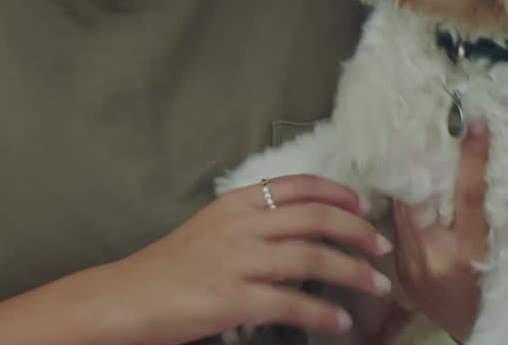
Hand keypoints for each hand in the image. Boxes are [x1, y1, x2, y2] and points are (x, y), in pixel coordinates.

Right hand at [106, 174, 394, 344]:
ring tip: (376, 285)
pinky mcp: (232, 299)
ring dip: (352, 272)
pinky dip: (322, 313)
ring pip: (311, 259)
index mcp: (236, 204)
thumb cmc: (169, 268)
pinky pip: (290, 304)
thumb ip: (251, 221)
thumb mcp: (211, 228)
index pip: (298, 186)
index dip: (338, 193)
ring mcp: (237, 262)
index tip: (364, 205)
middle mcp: (241, 226)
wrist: (126, 299)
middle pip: (315, 218)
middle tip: (382, 246)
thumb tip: (297, 224)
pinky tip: (340, 321)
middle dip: (357, 231)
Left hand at [393, 120, 490, 342]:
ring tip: (418, 147)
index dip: (472, 158)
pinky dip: (409, 205)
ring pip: (404, 208)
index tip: (475, 124)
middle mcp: (434, 258)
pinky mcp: (400, 268)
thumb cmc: (500, 293)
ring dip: (412, 178)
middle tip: (430, 128)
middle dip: (424, 161)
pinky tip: (415, 187)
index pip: (469, 196)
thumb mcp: (505, 255)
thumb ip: (491, 217)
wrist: (475, 333)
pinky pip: (400, 226)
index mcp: (469, 254)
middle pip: (422, 196)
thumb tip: (483, 168)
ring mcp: (411, 264)